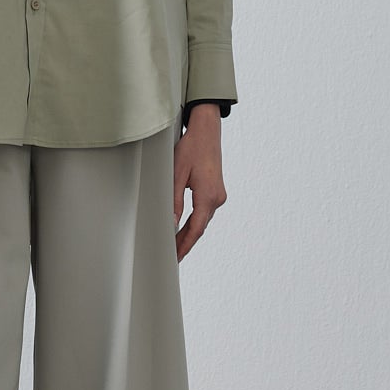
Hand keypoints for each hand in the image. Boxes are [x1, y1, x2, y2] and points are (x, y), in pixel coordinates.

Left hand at [173, 105, 226, 261]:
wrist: (207, 131)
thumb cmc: (191, 149)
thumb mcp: (177, 174)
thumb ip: (174, 200)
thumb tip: (171, 223)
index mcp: (208, 196)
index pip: (195, 229)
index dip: (185, 245)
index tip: (176, 257)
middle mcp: (217, 198)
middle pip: (199, 227)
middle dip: (185, 242)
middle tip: (172, 257)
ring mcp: (218, 195)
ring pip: (202, 220)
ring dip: (189, 233)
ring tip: (174, 245)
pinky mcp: (216, 190)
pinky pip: (204, 212)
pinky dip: (194, 222)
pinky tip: (184, 227)